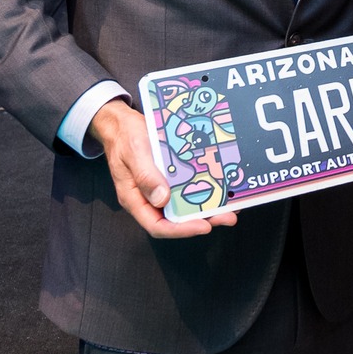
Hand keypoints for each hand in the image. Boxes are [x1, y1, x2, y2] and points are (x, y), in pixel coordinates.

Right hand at [90, 98, 236, 238]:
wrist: (121, 123)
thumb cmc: (124, 137)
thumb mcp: (133, 153)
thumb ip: (146, 176)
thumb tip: (162, 199)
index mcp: (135, 199)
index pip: (158, 225)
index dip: (181, 230)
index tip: (204, 227)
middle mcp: (149, 198)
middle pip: (176, 219)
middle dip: (203, 220)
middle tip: (228, 217)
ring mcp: (159, 188)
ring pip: (184, 206)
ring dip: (207, 208)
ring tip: (231, 206)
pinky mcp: (169, 178)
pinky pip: (186, 189)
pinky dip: (204, 191)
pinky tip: (221, 188)